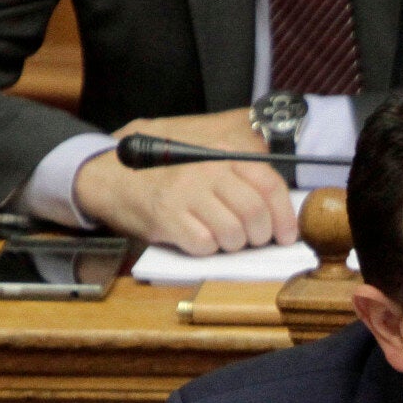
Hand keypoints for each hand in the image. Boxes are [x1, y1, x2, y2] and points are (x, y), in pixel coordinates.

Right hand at [73, 109, 297, 253]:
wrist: (114, 175)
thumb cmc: (169, 172)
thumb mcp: (206, 157)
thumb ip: (241, 171)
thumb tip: (280, 205)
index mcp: (222, 153)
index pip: (269, 184)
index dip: (285, 215)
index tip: (287, 234)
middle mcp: (206, 169)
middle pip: (255, 212)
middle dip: (260, 235)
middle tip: (253, 240)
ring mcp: (186, 192)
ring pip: (233, 233)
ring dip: (234, 244)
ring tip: (224, 238)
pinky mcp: (167, 216)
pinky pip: (204, 244)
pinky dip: (207, 249)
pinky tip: (199, 238)